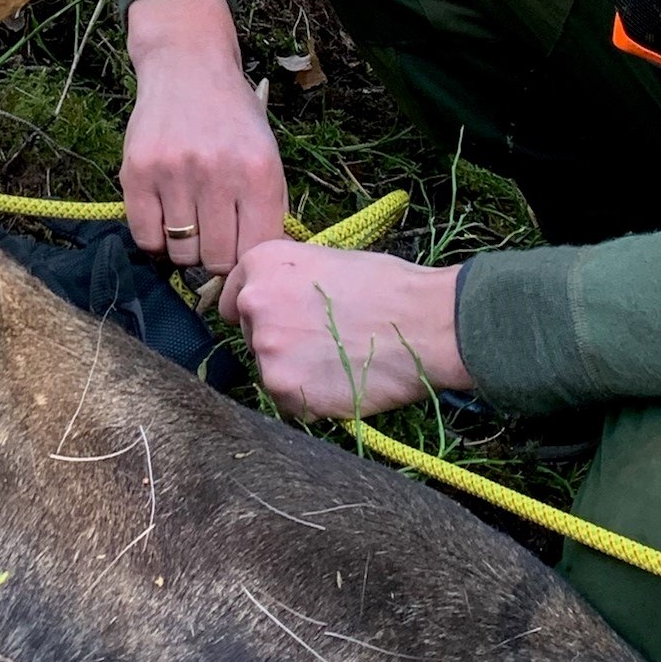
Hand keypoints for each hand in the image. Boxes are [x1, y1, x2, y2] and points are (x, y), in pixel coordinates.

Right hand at [122, 0, 289, 277]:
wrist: (187, 66)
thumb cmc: (232, 116)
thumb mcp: (266, 154)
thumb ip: (268, 208)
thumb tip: (262, 267)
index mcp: (258, 172)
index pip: (256, 250)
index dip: (247, 264)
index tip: (239, 261)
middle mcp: (217, 173)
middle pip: (216, 258)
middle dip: (216, 257)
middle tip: (212, 239)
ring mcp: (174, 173)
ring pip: (180, 252)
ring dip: (185, 247)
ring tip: (189, 220)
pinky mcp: (136, 173)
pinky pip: (146, 237)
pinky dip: (156, 237)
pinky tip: (165, 214)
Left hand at [221, 243, 470, 419]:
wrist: (424, 323)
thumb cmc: (387, 286)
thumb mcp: (325, 259)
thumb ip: (288, 280)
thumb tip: (277, 301)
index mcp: (261, 264)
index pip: (235, 298)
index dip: (265, 311)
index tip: (286, 318)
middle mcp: (255, 304)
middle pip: (252, 335)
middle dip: (280, 341)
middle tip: (323, 340)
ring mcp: (267, 350)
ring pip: (270, 370)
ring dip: (295, 372)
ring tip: (337, 362)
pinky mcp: (286, 390)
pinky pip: (289, 402)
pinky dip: (310, 399)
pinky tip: (341, 383)